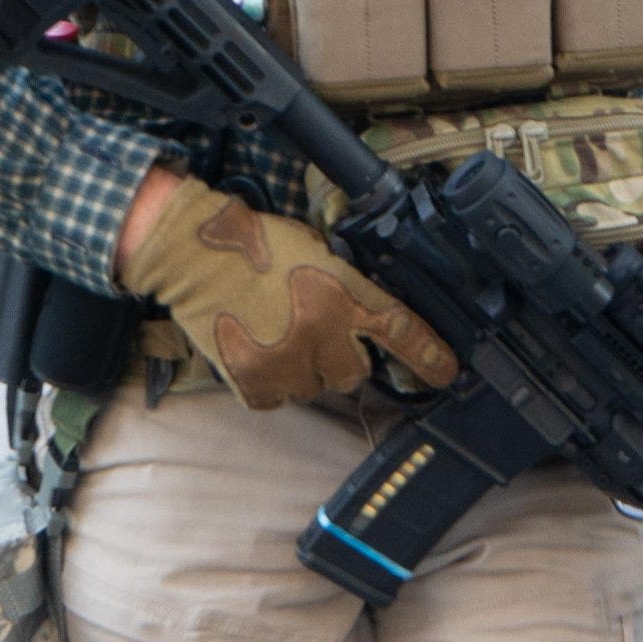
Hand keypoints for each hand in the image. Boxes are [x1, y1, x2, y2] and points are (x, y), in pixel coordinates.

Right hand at [116, 171, 456, 409]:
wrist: (194, 252)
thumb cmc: (256, 243)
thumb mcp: (317, 248)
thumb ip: (345, 283)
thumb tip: (363, 315)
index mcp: (343, 294)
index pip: (401, 331)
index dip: (430, 357)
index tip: (448, 374)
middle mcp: (322, 334)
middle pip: (356, 372)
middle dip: (342, 356)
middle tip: (314, 331)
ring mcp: (287, 363)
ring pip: (316, 386)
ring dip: (305, 369)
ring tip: (278, 334)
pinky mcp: (254, 382)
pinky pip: (278, 398)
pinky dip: (272, 381)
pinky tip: (259, 348)